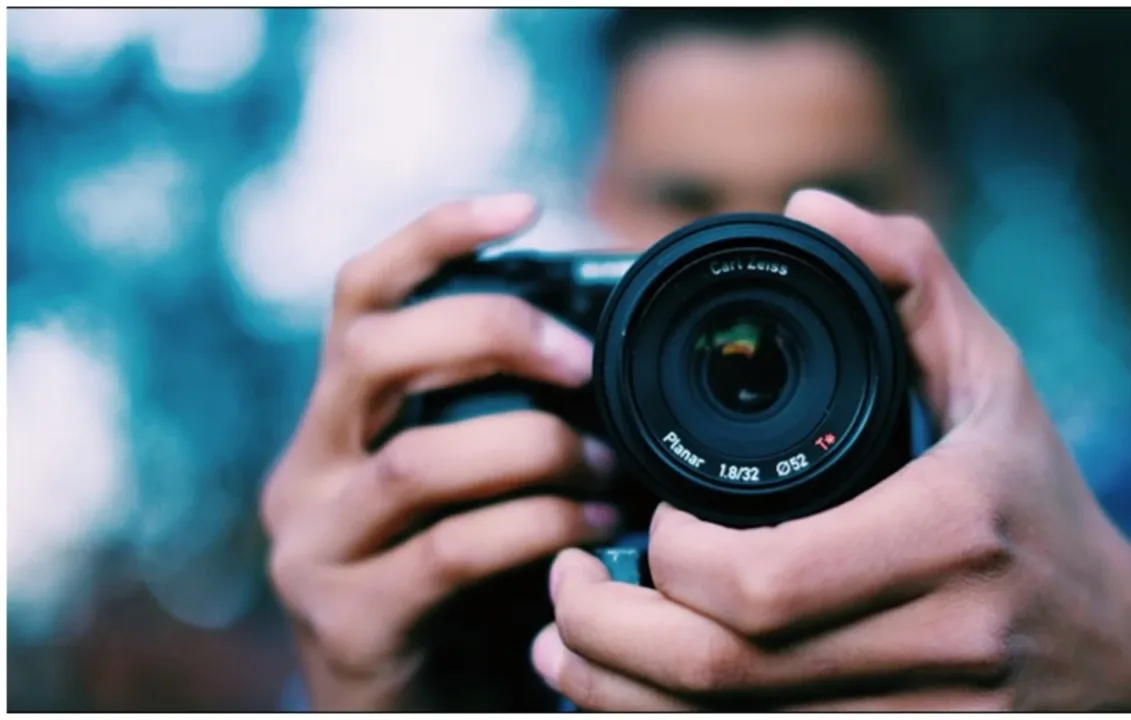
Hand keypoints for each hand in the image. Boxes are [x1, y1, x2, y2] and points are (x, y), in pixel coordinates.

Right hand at [260, 194, 620, 709]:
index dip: (434, 236)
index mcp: (340, 418)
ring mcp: (316, 546)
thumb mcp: (469, 487)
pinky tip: (593, 530)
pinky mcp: (349, 620)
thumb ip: (498, 417)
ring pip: (422, 458)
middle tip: (585, 364)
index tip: (522, 205)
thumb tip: (609, 344)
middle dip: (494, 333)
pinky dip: (536, 528)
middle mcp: (308, 469)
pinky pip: (452, 551)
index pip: (362, 296)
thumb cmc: (462, 585)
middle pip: (377, 352)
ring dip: (536, 450)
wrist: (414, 710)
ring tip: (610, 470)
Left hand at [531, 189, 1130, 710]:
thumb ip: (908, 279)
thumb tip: (810, 208)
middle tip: (563, 582)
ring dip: (612, 696)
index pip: (757, 579)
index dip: (665, 557)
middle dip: (606, 631)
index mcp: (950, 533)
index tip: (644, 517)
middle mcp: (939, 643)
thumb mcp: (993, 379)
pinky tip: (622, 699)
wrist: (1116, 657)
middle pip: (720, 669)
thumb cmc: (1037, 504)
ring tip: (561, 645)